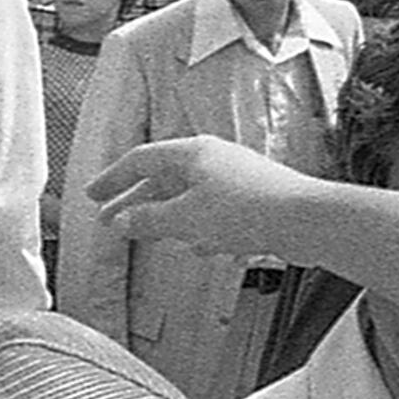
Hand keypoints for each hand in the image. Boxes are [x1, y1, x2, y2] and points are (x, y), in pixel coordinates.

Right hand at [88, 133, 325, 252]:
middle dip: (135, 201)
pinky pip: (212, 210)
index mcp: (193, 153)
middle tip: (111, 219)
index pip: (140, 160)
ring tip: (147, 234)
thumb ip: (148, 220)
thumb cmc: (249, 209)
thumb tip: (122, 221)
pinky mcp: (251, 199)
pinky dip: (195, 225)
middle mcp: (213, 160)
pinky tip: (195, 245)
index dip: (113, 179)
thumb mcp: (184, 217)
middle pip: (162, 178)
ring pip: (187, 195)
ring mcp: (234, 178)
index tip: (94, 195)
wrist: (304, 219)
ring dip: (163, 215)